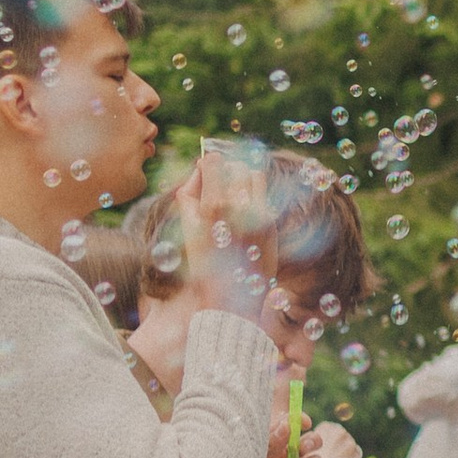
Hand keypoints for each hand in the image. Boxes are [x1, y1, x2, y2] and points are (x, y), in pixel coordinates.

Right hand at [172, 145, 272, 321]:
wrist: (231, 297)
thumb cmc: (203, 263)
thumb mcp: (186, 227)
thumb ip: (188, 192)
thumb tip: (200, 168)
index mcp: (212, 205)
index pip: (214, 160)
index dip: (208, 163)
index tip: (206, 171)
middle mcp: (238, 205)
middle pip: (235, 165)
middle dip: (225, 172)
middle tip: (219, 186)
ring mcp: (259, 212)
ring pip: (254, 174)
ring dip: (242, 180)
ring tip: (233, 196)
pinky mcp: (271, 222)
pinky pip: (263, 194)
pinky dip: (254, 196)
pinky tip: (245, 211)